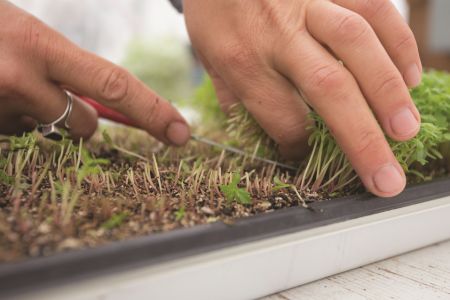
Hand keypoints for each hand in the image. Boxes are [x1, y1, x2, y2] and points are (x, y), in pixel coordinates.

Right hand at [0, 1, 189, 144]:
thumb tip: (94, 111)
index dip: (153, 111)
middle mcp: (17, 79)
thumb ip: (63, 70)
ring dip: (35, 116)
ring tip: (4, 83)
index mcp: (38, 46)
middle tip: (51, 93)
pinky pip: (13, 135)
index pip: (114, 86)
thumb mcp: (26, 36)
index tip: (182, 133)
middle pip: (83, 125)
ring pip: (42, 131)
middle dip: (80, 120)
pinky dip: (11, 120)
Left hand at [184, 0, 421, 196]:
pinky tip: (408, 77)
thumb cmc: (214, 11)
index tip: (309, 156)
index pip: (282, 117)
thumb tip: (268, 134)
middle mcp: (276, 33)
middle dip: (363, 139)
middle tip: (387, 178)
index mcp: (240, 60)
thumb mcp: (210, 59)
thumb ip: (237, 98)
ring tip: (406, 131)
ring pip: (358, 46)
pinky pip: (374, 8)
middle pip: (328, 89)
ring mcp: (307, 3)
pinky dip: (398, 43)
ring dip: (388, 92)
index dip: (300, 146)